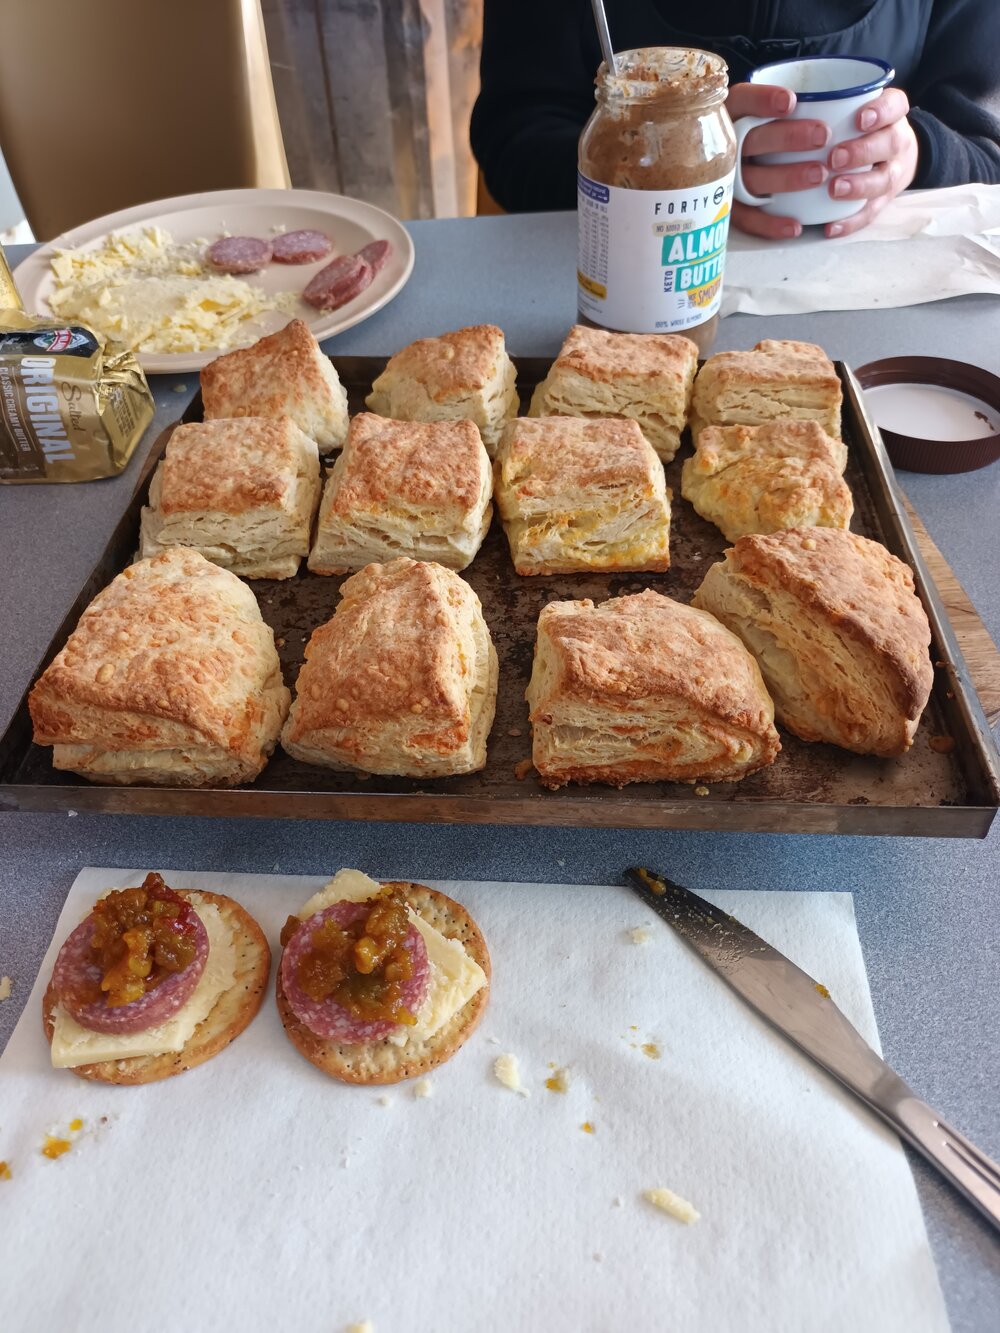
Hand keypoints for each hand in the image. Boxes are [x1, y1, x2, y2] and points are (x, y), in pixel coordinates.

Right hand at [727, 82, 830, 240]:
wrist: (732, 167)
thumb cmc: (772, 129)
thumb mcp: (777, 109)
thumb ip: (800, 103)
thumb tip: (848, 98)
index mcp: (734, 113)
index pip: (742, 100)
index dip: (762, 101)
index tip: (791, 101)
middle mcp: (726, 146)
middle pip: (750, 141)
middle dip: (787, 138)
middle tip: (823, 135)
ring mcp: (726, 179)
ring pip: (751, 180)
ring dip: (785, 178)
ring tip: (820, 174)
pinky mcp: (732, 209)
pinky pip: (747, 220)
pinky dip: (770, 225)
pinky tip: (796, 225)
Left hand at [824, 88, 917, 236]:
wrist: (894, 156)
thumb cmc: (862, 129)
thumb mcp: (857, 108)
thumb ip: (832, 104)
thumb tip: (785, 102)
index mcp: (891, 115)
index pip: (895, 105)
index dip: (881, 112)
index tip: (859, 119)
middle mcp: (896, 142)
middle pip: (890, 143)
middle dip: (863, 151)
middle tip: (835, 158)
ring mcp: (892, 173)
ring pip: (883, 180)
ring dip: (859, 186)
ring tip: (835, 189)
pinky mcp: (882, 201)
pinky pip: (869, 213)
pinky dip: (850, 222)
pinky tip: (830, 228)